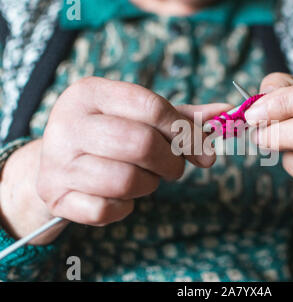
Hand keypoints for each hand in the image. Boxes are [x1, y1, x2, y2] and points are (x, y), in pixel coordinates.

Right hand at [0, 77, 226, 243]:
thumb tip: (225, 111)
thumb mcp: (138, 116)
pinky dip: (125, 207)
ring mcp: (58, 161)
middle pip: (141, 144)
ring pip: (126, 180)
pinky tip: (122, 196)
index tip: (205, 151)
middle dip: (171, 162)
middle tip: (173, 167)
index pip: (151, 106)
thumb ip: (181, 116)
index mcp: (90, 93)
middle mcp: (69, 123)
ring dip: (148, 184)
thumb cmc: (109, 134)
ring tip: (144, 177)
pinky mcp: (56, 195)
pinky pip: (107, 209)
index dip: (186, 131)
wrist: (56, 161)